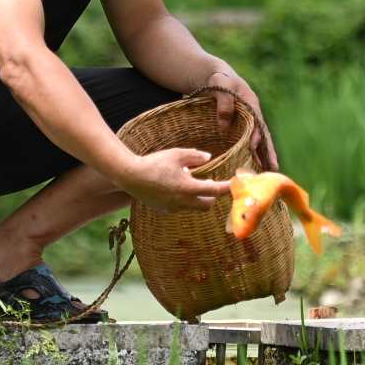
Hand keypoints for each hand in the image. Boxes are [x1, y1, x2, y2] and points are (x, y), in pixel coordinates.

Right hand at [118, 147, 232, 211]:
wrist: (129, 176)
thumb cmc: (154, 163)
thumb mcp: (176, 154)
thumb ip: (195, 156)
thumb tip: (208, 158)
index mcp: (187, 187)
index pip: (214, 190)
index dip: (227, 187)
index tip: (235, 184)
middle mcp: (182, 201)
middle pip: (206, 204)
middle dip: (211, 196)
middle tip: (208, 183)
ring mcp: (172, 208)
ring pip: (193, 206)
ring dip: (196, 197)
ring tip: (187, 182)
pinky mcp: (164, 210)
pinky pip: (179, 207)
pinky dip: (182, 199)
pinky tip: (173, 188)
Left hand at [204, 70, 278, 170]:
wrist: (217, 78)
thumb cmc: (218, 80)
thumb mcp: (219, 85)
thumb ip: (223, 102)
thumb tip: (224, 126)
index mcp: (251, 103)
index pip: (256, 122)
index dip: (256, 135)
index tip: (252, 148)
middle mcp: (254, 114)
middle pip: (264, 135)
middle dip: (268, 153)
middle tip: (273, 170)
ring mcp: (250, 122)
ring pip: (259, 142)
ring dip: (263, 158)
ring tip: (267, 175)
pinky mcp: (243, 128)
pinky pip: (250, 143)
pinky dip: (253, 155)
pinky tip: (254, 168)